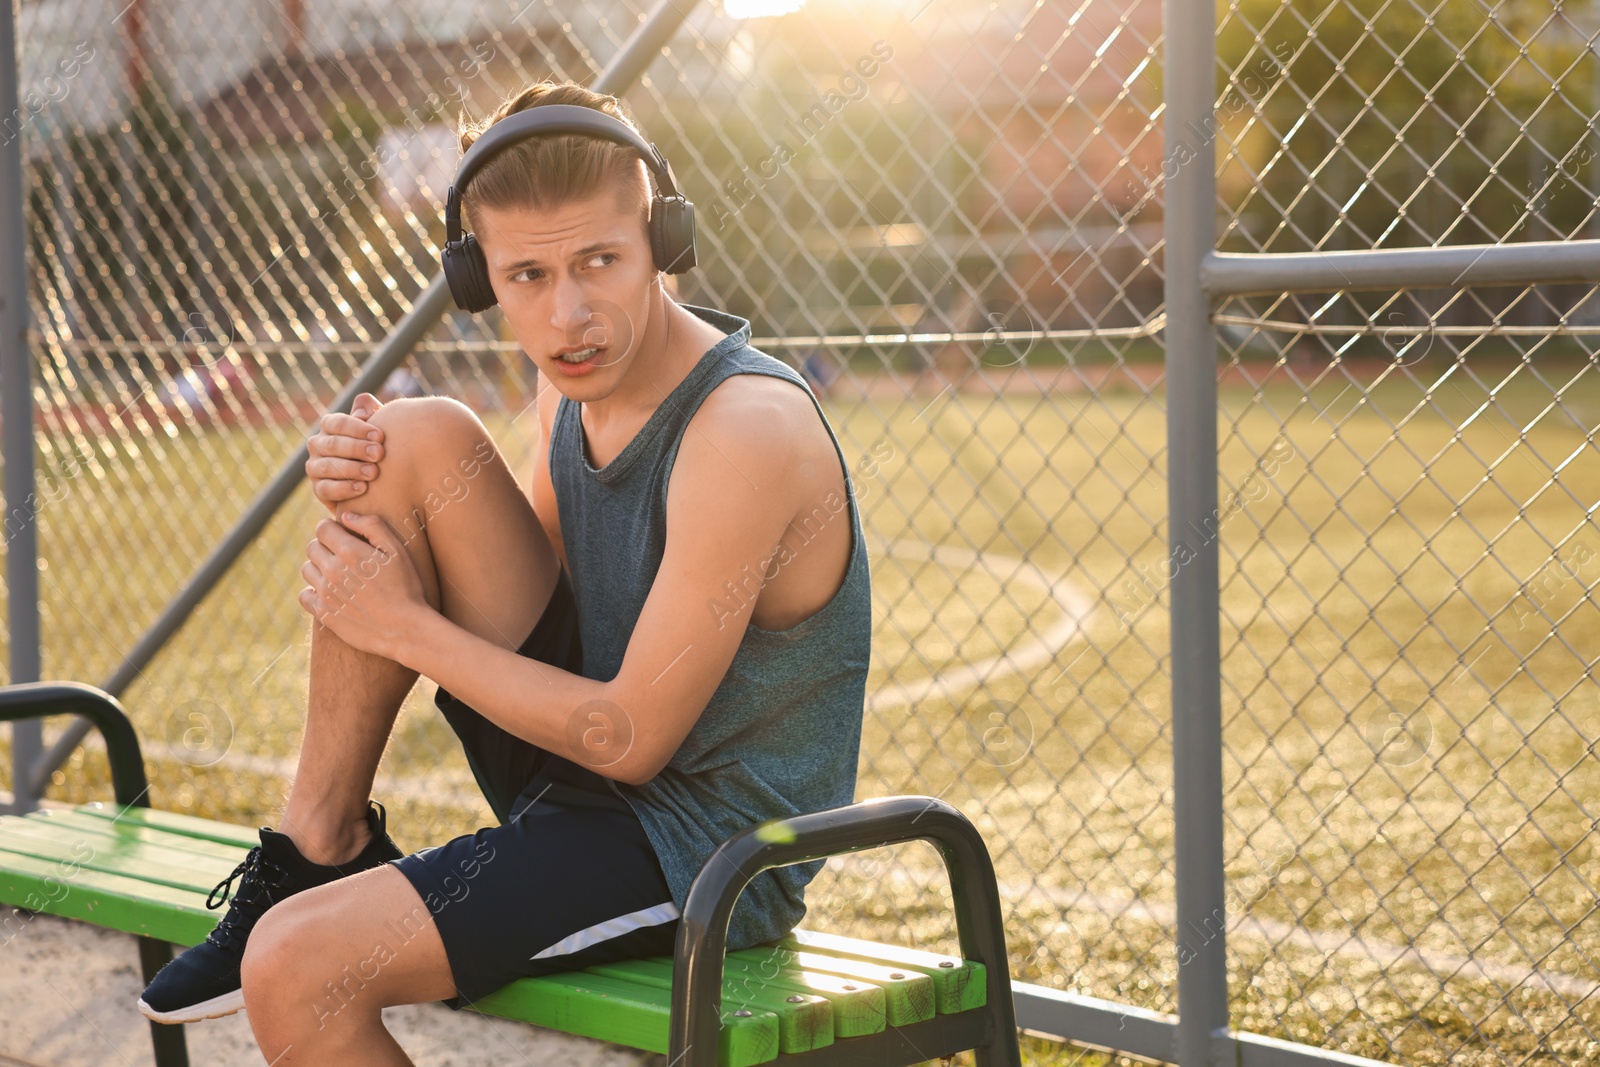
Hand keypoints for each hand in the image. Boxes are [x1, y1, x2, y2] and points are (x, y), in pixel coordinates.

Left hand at [299, 512, 427, 660]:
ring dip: (318, 567)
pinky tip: (330, 592)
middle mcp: (333, 571)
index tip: (342, 534)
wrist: (404, 629)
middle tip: (342, 555)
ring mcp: (326, 594)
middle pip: (312, 547)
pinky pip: (304, 595)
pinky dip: (312, 591)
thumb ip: (372, 526)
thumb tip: (346, 516)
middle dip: (325, 546)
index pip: (322, 528)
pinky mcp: (324, 614)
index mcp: (350, 552)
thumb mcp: (398, 551)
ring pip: (307, 570)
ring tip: (338, 574)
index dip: (332, 528)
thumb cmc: (406, 588)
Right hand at [307, 392, 383, 511]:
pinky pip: (325, 489)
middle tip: (379, 454)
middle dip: (357, 448)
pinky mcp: (318, 489)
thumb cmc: (376, 445)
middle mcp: (317, 445)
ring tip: (373, 473)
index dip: (358, 428)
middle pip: (332, 444)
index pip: (337, 423)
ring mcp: (315, 468)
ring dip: (351, 469)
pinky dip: (343, 489)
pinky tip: (362, 488)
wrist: (377, 480)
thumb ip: (370, 410)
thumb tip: (361, 413)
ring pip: (327, 467)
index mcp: (329, 426)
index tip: (380, 436)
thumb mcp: (376, 426)